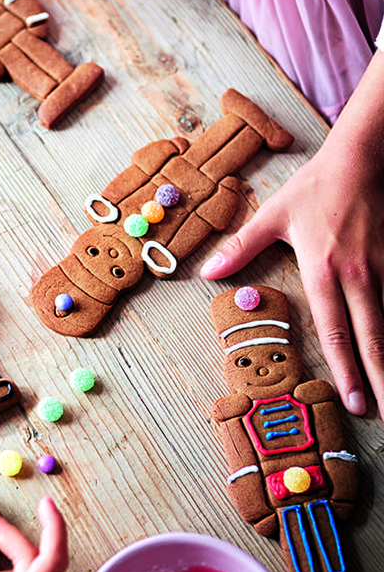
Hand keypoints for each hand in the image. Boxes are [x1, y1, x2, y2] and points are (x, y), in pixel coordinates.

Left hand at [201, 54, 383, 419]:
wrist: (359, 160)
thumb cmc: (314, 188)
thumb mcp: (272, 217)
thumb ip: (240, 248)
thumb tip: (206, 272)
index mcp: (323, 271)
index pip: (336, 331)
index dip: (345, 369)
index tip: (354, 400)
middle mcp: (357, 277)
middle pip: (372, 337)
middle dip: (378, 378)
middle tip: (378, 411)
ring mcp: (381, 269)